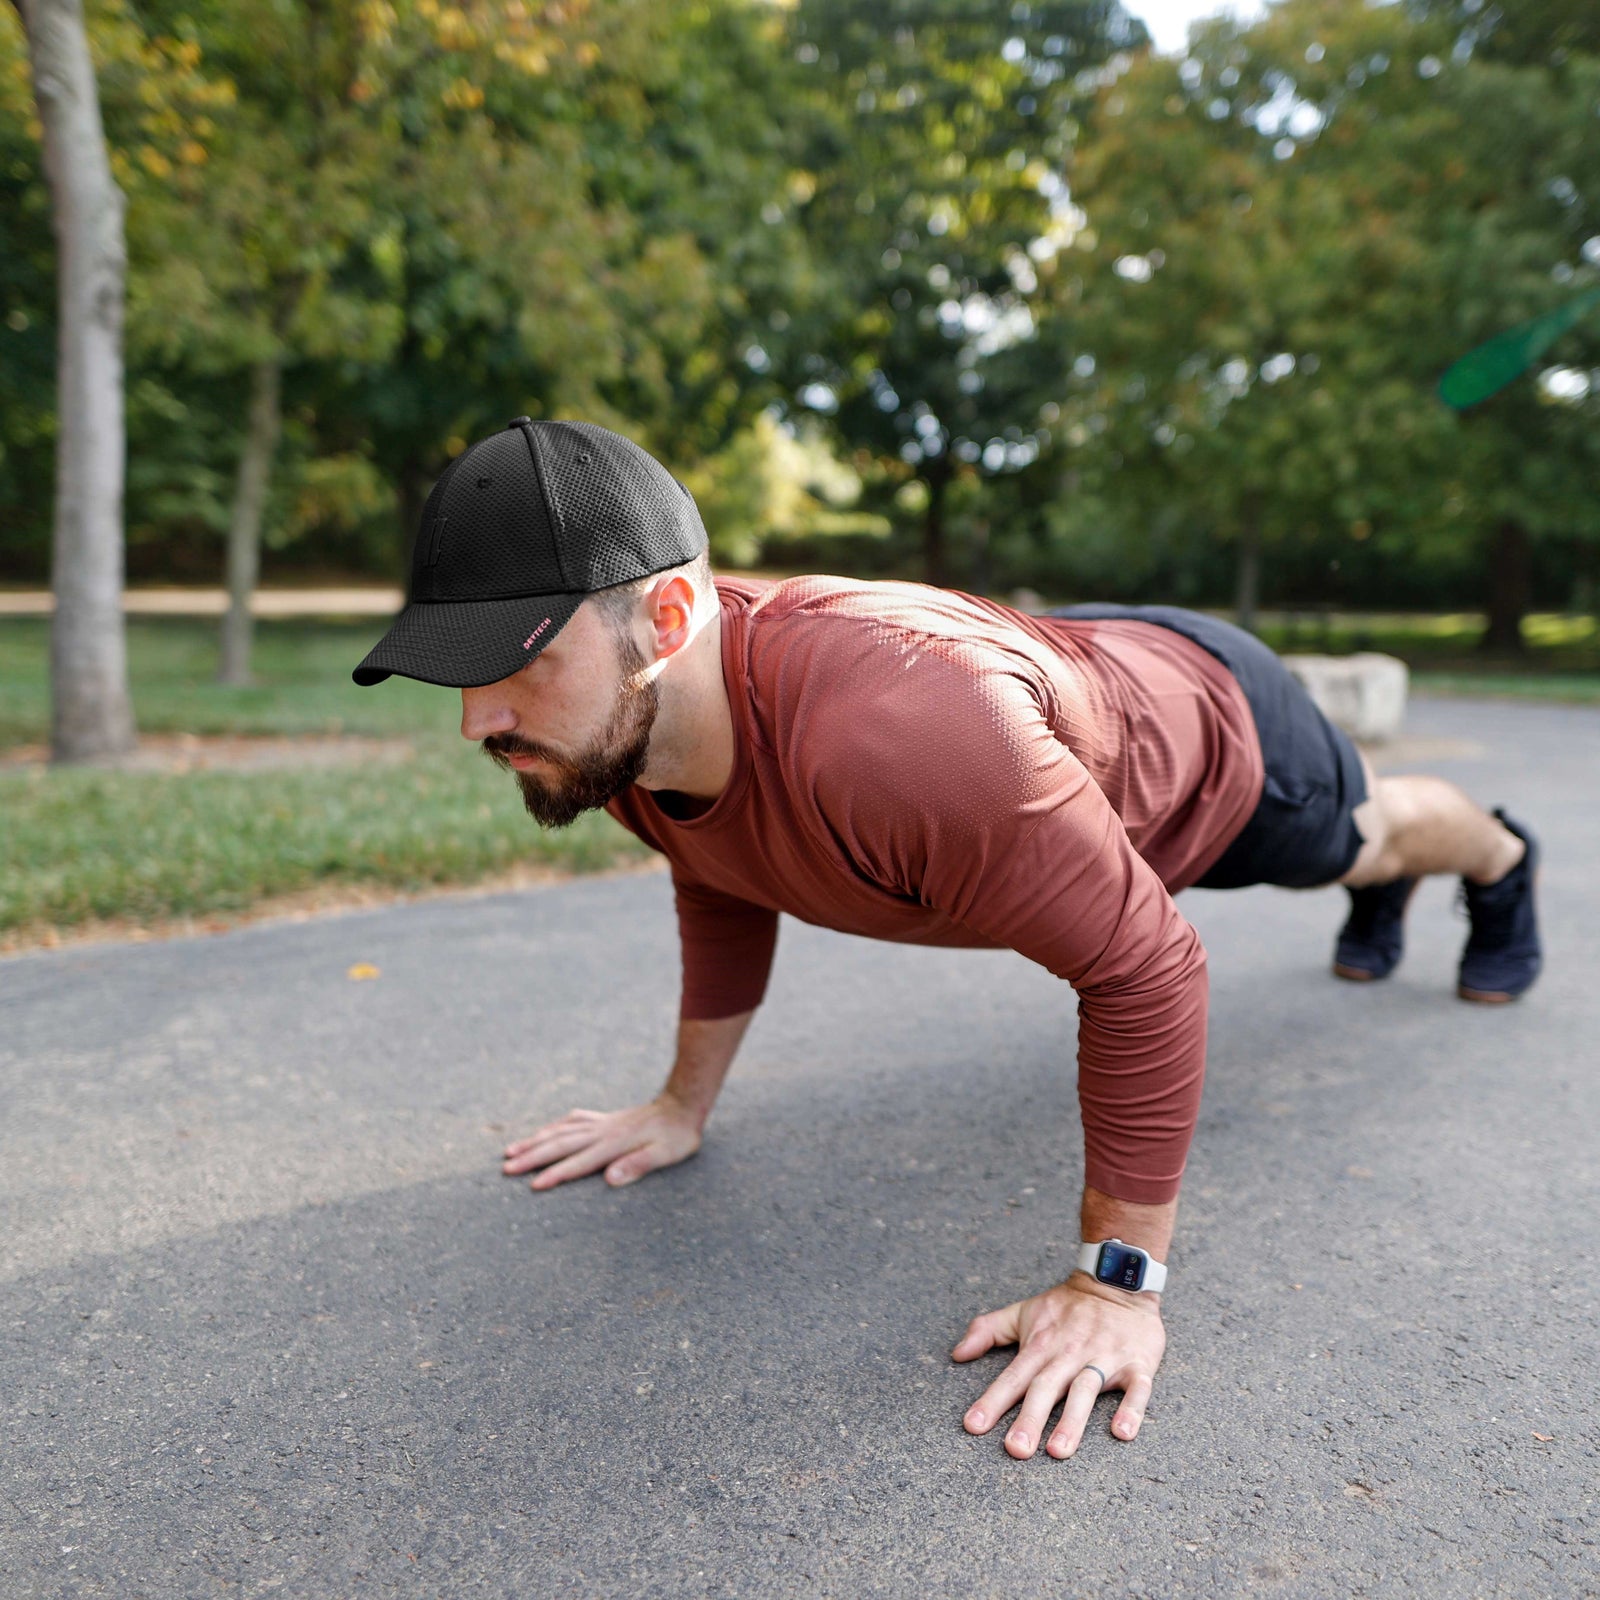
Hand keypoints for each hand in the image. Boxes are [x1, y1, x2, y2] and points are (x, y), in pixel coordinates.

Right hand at [502, 1092, 702, 1189]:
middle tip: (506, 1169)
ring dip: (535, 1141)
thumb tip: (609, 1178)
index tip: (533, 1186)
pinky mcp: (605, 1119)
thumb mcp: (665, 1155)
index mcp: (613, 1144)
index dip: (555, 1175)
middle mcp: (602, 1131)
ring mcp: (601, 1123)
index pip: (578, 1163)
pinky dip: (553, 1127)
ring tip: (511, 1151)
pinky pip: (571, 1121)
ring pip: (560, 1130)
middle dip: (532, 1157)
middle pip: (560, 1144)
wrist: (682, 1105)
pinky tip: (544, 1131)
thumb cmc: (677, 1136)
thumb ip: (638, 1165)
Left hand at [952, 1270, 1165, 1459]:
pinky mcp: (1137, 1363)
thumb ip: (988, 1330)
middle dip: (1030, 1419)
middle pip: (1046, 1388)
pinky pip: (1136, 1388)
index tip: (973, 1426)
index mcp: (1041, 1345)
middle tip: (1015, 1451)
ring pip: (1086, 1391)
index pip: (1013, 1377)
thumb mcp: (1024, 1311)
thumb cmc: (1066, 1305)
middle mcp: (1069, 1353)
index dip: (993, 1401)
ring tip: (1058, 1451)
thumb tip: (956, 1353)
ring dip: (1072, 1421)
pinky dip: (1131, 1409)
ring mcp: (1104, 1358)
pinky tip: (1122, 1433)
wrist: (1117, 1279)